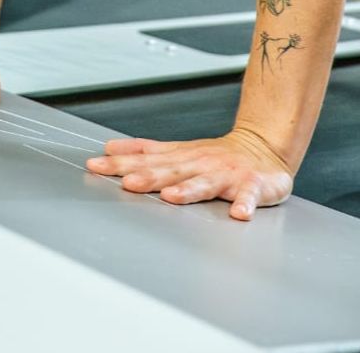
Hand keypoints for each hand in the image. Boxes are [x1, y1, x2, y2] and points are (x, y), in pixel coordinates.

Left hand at [85, 126, 292, 219]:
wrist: (263, 146)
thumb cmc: (217, 155)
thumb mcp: (178, 149)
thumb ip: (146, 151)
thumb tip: (110, 148)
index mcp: (182, 157)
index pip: (146, 158)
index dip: (121, 163)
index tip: (96, 166)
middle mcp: (200, 163)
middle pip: (171, 170)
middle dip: (149, 177)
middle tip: (128, 184)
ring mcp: (226, 174)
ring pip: (205, 183)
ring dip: (189, 190)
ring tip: (173, 197)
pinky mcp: (252, 185)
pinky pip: (249, 196)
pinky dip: (245, 204)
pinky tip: (238, 214)